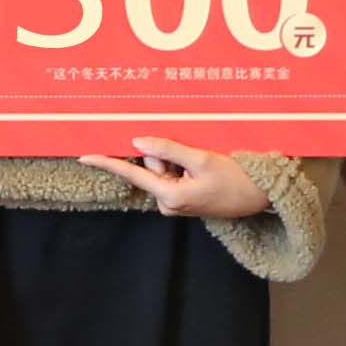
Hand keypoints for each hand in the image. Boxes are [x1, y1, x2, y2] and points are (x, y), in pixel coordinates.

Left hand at [80, 136, 267, 221]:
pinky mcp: (184, 201)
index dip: (107, 163)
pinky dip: (184, 167)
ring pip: (164, 170)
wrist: (261, 195)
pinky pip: (174, 176)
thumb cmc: (236, 177)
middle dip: (168, 156)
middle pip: (152, 168)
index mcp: (170, 196)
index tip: (84, 156)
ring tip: (204, 165)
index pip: (133, 175)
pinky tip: (203, 170)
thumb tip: (138, 142)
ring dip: (179, 161)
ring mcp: (176, 204)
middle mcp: (168, 203)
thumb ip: (168, 150)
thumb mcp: (201, 159)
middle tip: (196, 158)